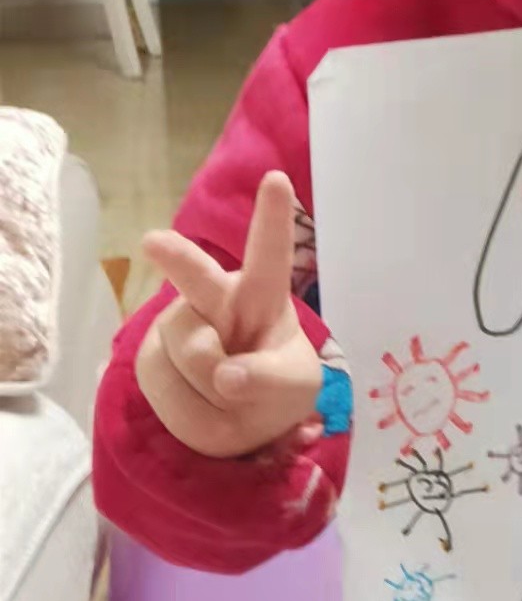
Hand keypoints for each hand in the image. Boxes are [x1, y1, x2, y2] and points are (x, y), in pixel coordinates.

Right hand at [137, 171, 322, 459]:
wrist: (234, 421)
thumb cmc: (272, 386)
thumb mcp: (294, 388)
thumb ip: (271, 380)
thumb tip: (226, 376)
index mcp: (261, 295)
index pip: (270, 255)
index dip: (272, 218)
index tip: (277, 178)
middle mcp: (213, 299)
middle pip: (197, 279)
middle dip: (178, 259)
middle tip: (154, 242)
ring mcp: (176, 327)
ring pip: (190, 357)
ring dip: (214, 394)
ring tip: (227, 398)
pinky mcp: (148, 358)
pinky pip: (169, 393)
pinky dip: (193, 417)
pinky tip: (202, 406)